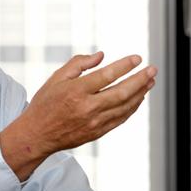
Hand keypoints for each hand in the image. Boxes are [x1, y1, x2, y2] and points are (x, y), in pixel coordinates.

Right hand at [0, 52, 156, 180]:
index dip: (125, 66)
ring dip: (141, 93)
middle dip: (141, 79)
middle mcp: (87, 107)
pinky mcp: (97, 132)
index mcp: (76, 91)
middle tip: (152, 70)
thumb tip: (101, 56)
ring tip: (150, 82)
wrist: (37, 134)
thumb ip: (78, 64)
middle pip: (122, 92)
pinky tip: (138, 98)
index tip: (137, 58)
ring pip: (125, 106)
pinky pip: (121, 119)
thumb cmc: (45, 103)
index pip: (107, 75)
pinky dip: (132, 108)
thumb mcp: (56, 78)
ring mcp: (94, 122)